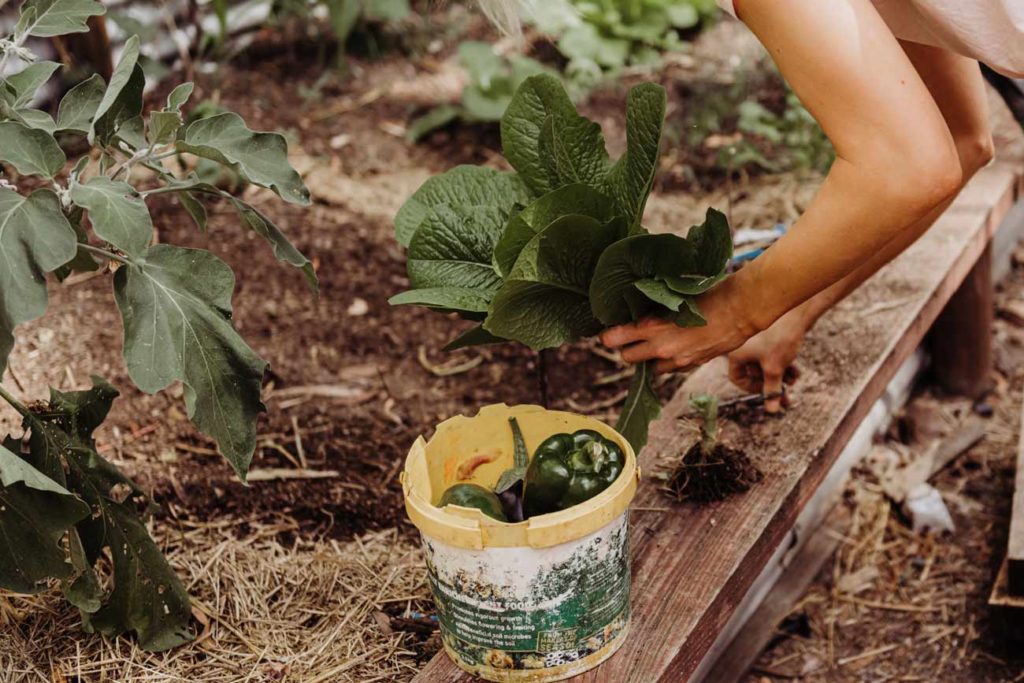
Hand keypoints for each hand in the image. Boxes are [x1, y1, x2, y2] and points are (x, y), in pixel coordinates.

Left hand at [600, 284, 755, 372]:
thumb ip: (654, 308)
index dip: (608, 336)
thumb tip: (638, 310)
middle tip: (631, 338)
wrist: (740, 309)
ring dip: (648, 357)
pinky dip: (668, 361)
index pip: (614, 338)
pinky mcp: (691, 365)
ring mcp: (676, 359)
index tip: (608, 332)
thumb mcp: (674, 297)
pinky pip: (670, 369)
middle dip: (626, 348)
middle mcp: (661, 347)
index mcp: (652, 326)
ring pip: (649, 368)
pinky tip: (676, 347)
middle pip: (627, 357)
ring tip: (655, 343)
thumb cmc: (708, 294)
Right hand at [726, 306, 807, 412]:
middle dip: (770, 385)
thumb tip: (771, 411)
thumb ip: (772, 390)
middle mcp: (743, 346)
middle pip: (754, 373)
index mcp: (736, 353)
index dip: (753, 389)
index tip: (768, 393)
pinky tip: (796, 372)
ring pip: (765, 365)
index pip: (737, 378)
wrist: (797, 312)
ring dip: (779, 376)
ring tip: (793, 382)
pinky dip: (782, 365)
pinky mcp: (769, 337)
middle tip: (785, 397)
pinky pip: (772, 356)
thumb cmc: (780, 339)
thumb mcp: (775, 369)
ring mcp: (756, 341)